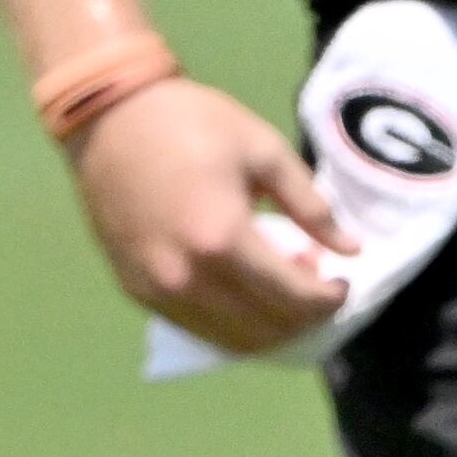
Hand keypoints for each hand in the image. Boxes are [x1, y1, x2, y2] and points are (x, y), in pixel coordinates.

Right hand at [64, 77, 351, 354]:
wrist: (106, 115)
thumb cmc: (188, 122)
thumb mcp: (261, 148)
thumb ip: (309, 204)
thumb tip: (349, 249)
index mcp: (222, 239)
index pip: (294, 297)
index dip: (330, 298)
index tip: (342, 280)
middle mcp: (188, 278)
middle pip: (267, 328)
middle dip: (304, 318)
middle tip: (315, 287)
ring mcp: (157, 289)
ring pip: (231, 341)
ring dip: (269, 329)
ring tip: (281, 295)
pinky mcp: (135, 290)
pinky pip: (196, 328)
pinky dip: (231, 325)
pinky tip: (243, 296)